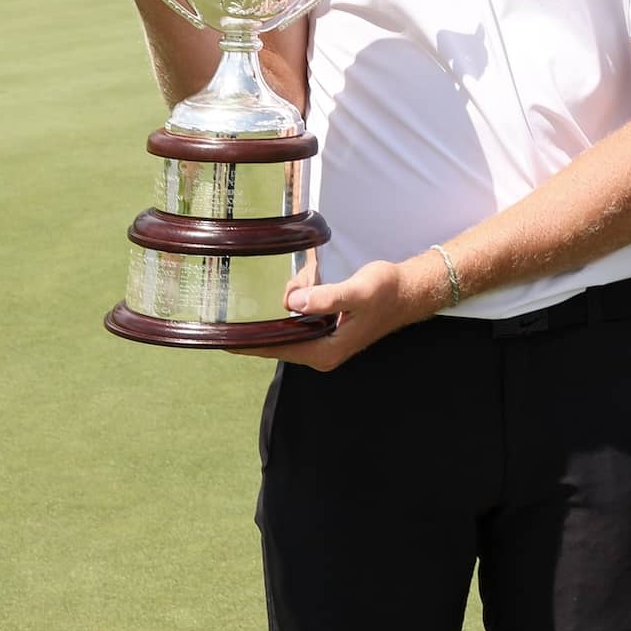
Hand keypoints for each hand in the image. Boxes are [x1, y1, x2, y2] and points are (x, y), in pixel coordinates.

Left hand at [234, 258, 433, 371]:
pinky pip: (300, 318)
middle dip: (268, 315)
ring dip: (290, 300)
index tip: (218, 338)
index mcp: (324, 351)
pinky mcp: (327, 330)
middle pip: (277, 338)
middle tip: (255, 294)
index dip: (246, 343)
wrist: (411, 291)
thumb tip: (293, 301)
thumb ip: (326, 297)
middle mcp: (321, 352)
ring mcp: (324, 343)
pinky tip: (303, 283)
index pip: (275, 349)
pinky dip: (297, 301)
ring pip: (289, 324)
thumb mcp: (358, 291)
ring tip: (305, 278)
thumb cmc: (387, 292)